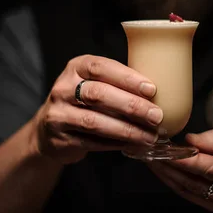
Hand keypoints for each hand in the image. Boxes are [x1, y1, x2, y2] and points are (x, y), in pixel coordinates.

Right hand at [33, 55, 162, 163]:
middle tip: (156, 116)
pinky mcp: (60, 139)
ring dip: (127, 130)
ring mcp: (58, 114)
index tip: (152, 89)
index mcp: (76, 68)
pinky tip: (133, 144)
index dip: (127, 78)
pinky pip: (92, 142)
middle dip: (131, 106)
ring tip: (150, 136)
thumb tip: (162, 90)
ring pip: (95, 122)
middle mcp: (63, 88)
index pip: (101, 67)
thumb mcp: (94, 82)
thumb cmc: (83, 101)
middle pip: (98, 95)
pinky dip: (116, 144)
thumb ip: (118, 82)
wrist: (49, 128)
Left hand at [148, 129, 212, 212]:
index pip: (212, 168)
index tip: (166, 151)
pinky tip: (162, 169)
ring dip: (167, 175)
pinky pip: (190, 195)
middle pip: (196, 182)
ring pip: (189, 190)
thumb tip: (190, 141)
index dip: (187, 161)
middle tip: (150, 150)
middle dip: (170, 166)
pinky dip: (173, 181)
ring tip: (150, 158)